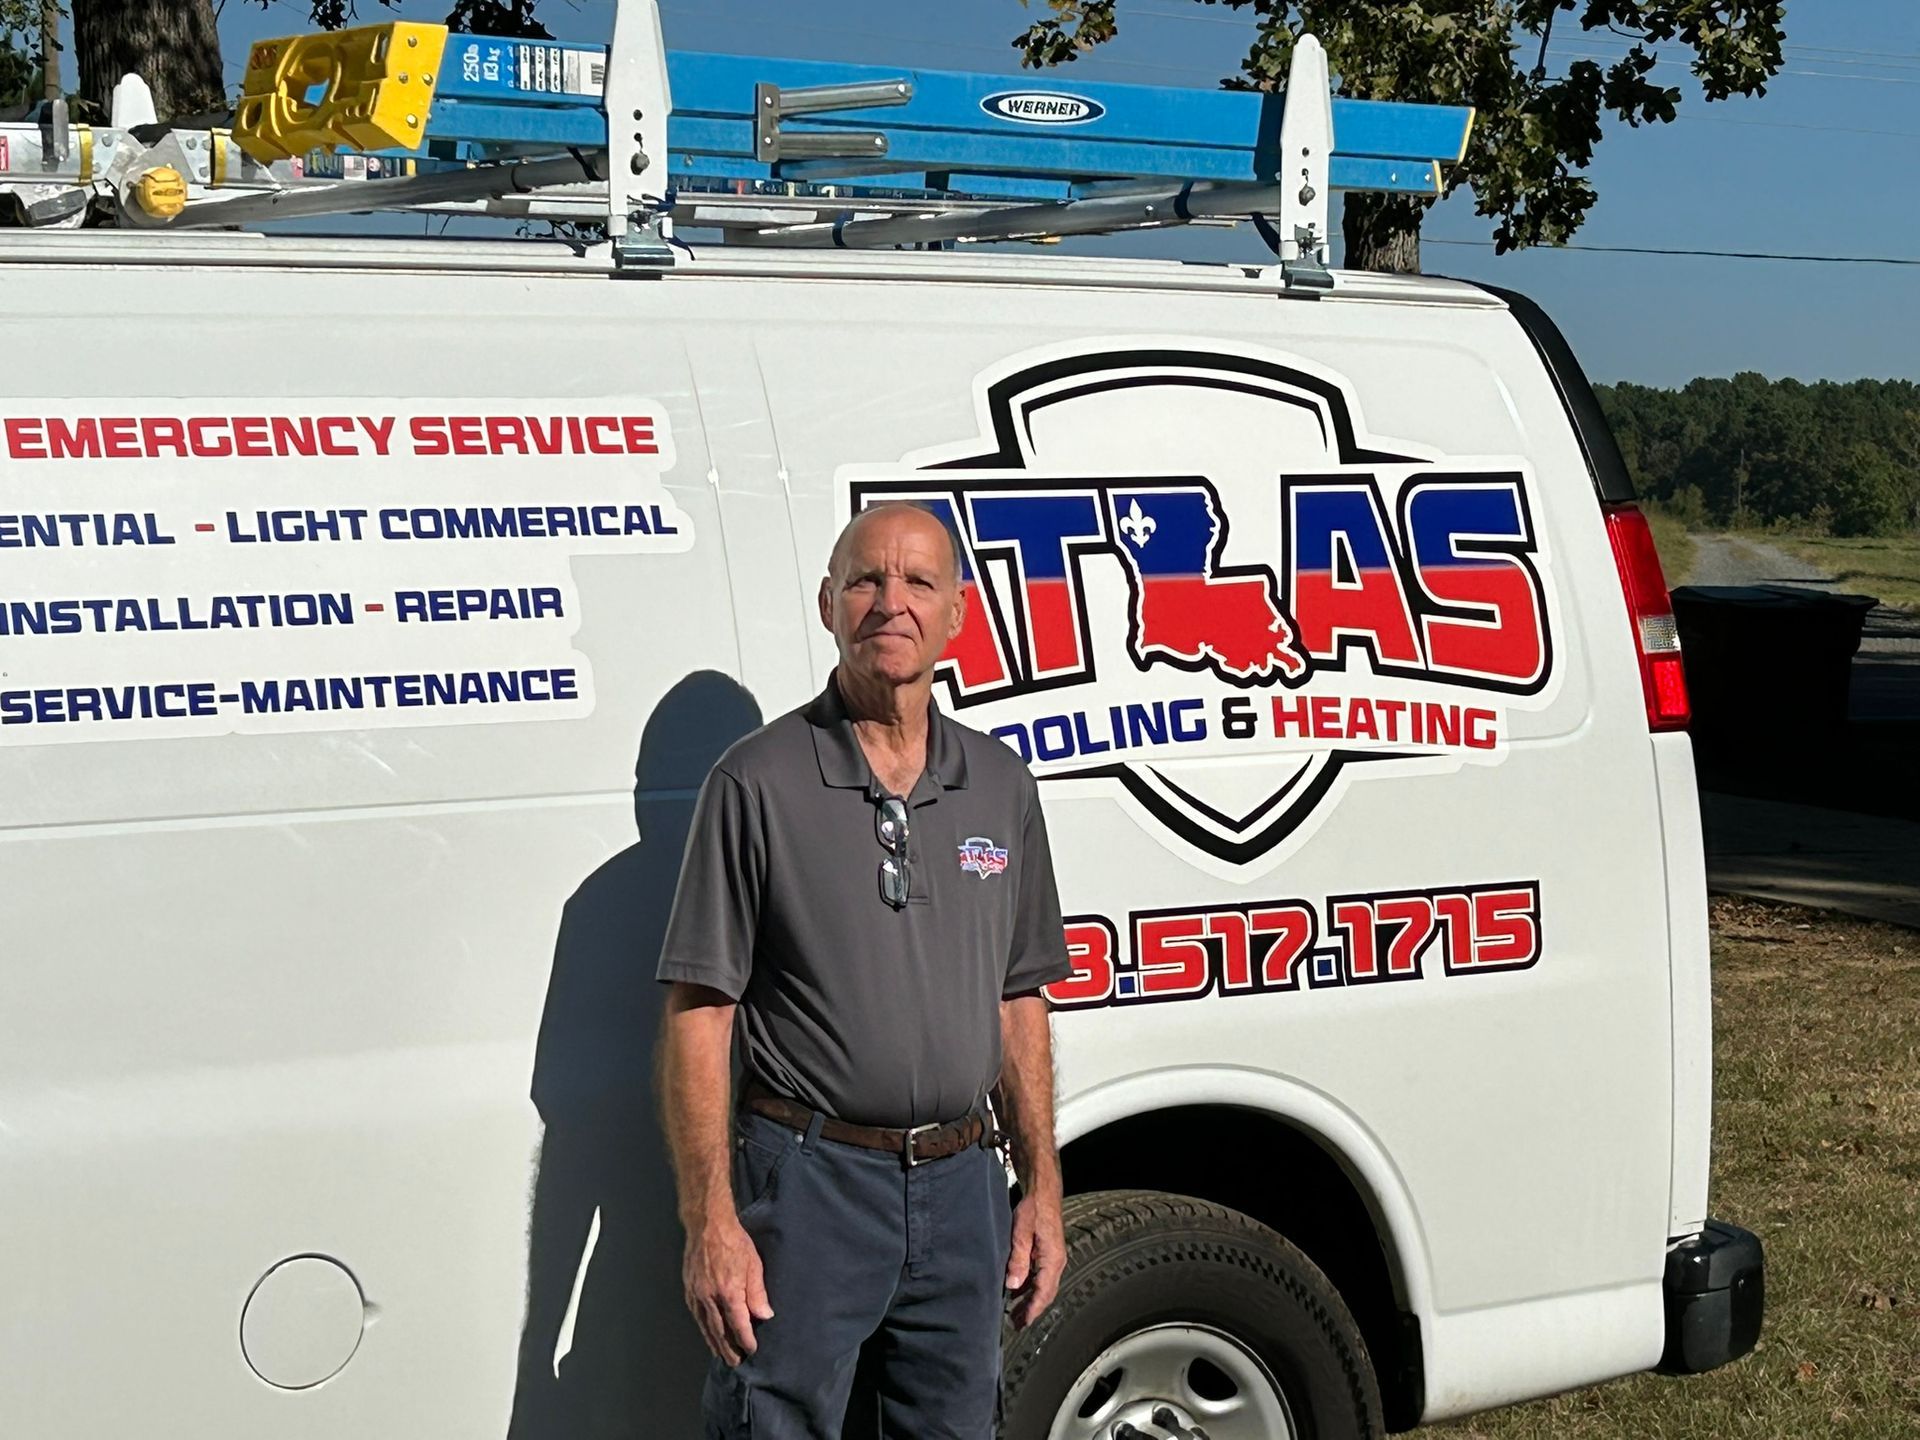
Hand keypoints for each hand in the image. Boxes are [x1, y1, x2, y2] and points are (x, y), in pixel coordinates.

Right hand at [683, 1214, 773, 1364]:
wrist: (707, 1225)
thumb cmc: (735, 1242)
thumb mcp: (753, 1265)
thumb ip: (757, 1293)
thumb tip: (764, 1316)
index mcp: (729, 1292)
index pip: (738, 1324)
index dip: (745, 1339)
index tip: (751, 1350)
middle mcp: (710, 1297)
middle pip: (719, 1330)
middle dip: (728, 1348)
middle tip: (735, 1362)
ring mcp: (697, 1294)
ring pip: (705, 1325)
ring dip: (713, 1342)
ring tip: (721, 1354)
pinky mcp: (688, 1288)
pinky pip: (696, 1314)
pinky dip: (702, 1327)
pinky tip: (707, 1332)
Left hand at [1004, 1187, 1065, 1327]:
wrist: (1043, 1190)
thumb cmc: (1034, 1208)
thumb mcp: (1021, 1233)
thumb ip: (1018, 1259)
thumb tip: (1014, 1285)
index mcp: (1052, 1259)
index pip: (1044, 1292)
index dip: (1032, 1310)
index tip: (1022, 1323)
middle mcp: (1056, 1261)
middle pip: (1045, 1293)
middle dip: (1032, 1310)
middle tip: (1016, 1325)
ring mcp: (1053, 1257)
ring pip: (1043, 1286)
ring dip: (1030, 1300)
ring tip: (1015, 1313)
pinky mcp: (1048, 1253)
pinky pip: (1041, 1276)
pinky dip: (1031, 1287)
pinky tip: (1018, 1291)